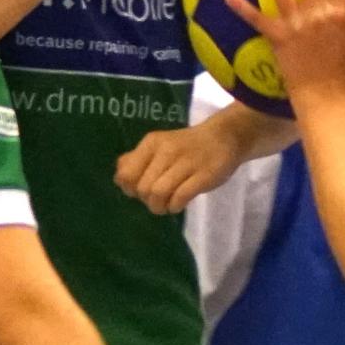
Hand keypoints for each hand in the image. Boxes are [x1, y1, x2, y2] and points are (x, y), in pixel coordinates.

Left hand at [116, 121, 243, 216]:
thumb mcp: (159, 147)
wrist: (224, 138)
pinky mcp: (203, 176)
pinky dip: (175, 206)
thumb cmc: (187, 147)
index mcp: (152, 143)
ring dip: (160, 206)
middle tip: (158, 200)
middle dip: (147, 201)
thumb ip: (137, 160)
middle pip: (142, 188)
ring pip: (158, 193)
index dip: (130, 189)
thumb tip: (119, 177)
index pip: (126, 174)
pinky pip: (180, 197)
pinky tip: (178, 204)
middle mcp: (166, 151)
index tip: (141, 191)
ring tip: (167, 205)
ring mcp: (186, 163)